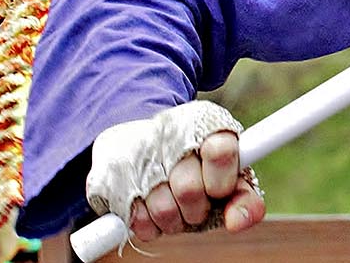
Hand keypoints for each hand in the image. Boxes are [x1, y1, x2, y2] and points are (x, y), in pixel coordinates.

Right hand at [86, 101, 265, 242]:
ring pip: (163, 211)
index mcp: (203, 124)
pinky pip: (136, 221)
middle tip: (197, 204)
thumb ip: (243, 196)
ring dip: (174, 220)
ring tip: (175, 206)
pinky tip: (152, 208)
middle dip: (198, 209)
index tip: (218, 189)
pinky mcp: (106, 179)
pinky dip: (149, 225)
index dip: (222, 181)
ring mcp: (133, 155)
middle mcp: (167, 134)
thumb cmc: (192, 162)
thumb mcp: (225, 170)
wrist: (133, 139)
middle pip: (190, 191)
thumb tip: (238, 222)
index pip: (221, 152)